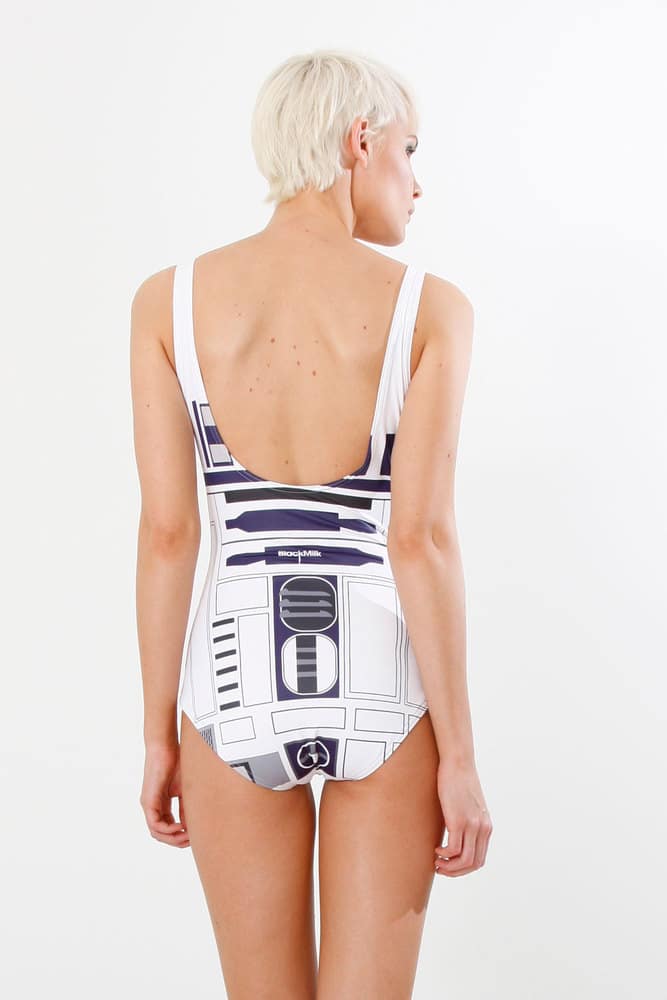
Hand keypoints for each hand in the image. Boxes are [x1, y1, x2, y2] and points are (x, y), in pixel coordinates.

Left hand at [140, 743, 189, 847]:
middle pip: (162, 834)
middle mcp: (152, 807)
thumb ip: (186, 807)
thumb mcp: (185, 790)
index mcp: (161, 803)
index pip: (169, 827)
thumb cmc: (176, 762)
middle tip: (192, 841)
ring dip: (173, 838)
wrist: (165, 747)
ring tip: (188, 836)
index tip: (195, 835)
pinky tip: (181, 826)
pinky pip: (155, 825)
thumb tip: (191, 826)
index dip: (181, 834)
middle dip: (177, 841)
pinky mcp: (148, 802)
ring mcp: (149, 805)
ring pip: (157, 833)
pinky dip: (169, 830)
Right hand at [434, 757, 491, 876]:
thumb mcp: (469, 805)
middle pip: (473, 864)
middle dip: (456, 872)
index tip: (449, 866)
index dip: (463, 869)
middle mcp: (482, 828)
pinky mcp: (459, 820)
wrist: (458, 762)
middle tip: (440, 868)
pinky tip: (436, 849)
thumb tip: (456, 833)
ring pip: (464, 861)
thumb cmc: (459, 781)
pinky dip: (444, 854)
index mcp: (486, 826)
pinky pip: (453, 849)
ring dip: (449, 867)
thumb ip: (468, 820)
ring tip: (436, 862)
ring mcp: (472, 825)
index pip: (479, 859)